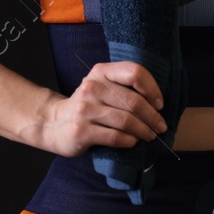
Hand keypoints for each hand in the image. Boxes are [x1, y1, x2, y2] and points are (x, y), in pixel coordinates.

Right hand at [38, 60, 168, 157]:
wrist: (54, 123)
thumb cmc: (88, 105)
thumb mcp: (102, 86)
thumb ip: (125, 86)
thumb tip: (158, 102)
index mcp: (101, 71)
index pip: (135, 72)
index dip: (153, 89)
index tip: (159, 104)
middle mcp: (92, 87)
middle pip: (134, 101)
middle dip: (153, 117)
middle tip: (160, 126)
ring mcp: (85, 109)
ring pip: (127, 121)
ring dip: (144, 131)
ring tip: (150, 135)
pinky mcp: (82, 130)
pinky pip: (115, 137)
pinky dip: (129, 141)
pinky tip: (133, 142)